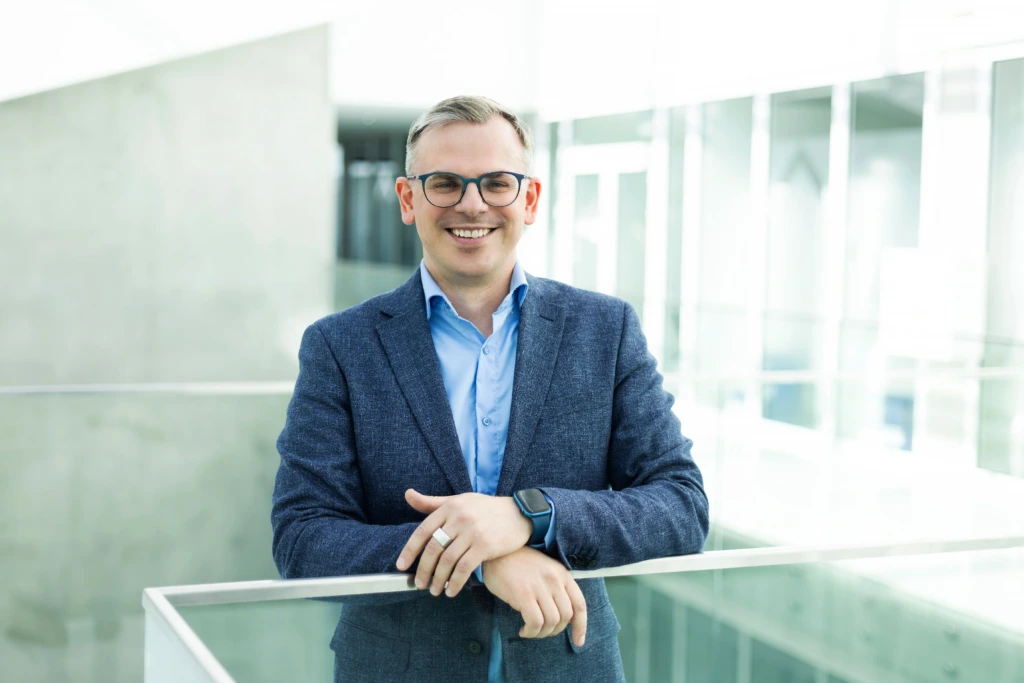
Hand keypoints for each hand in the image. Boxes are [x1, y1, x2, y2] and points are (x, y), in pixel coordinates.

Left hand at [396, 489, 532, 597]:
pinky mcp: (485, 545)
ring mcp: (472, 532)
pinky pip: (464, 568)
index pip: (423, 531)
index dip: (410, 550)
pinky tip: (451, 590)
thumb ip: (432, 502)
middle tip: (419, 584)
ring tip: (435, 590)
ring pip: (447, 561)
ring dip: (438, 579)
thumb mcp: (459, 500)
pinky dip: (455, 582)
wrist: (520, 513)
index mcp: (450, 507)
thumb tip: (408, 495)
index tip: (401, 565)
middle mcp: (459, 518)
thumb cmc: (486, 508)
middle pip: (434, 549)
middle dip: (423, 570)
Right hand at [482, 547, 586, 645]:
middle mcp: (554, 580)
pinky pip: (535, 622)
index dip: (581, 625)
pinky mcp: (523, 594)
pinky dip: (531, 632)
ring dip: (542, 633)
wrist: (497, 552)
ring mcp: (539, 587)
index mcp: (562, 574)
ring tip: (531, 631)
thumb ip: (556, 588)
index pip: (579, 604)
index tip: (579, 640)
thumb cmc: (519, 564)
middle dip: (556, 630)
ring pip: (551, 622)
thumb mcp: (545, 570)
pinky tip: (523, 631)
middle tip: (543, 631)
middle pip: (566, 616)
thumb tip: (564, 618)